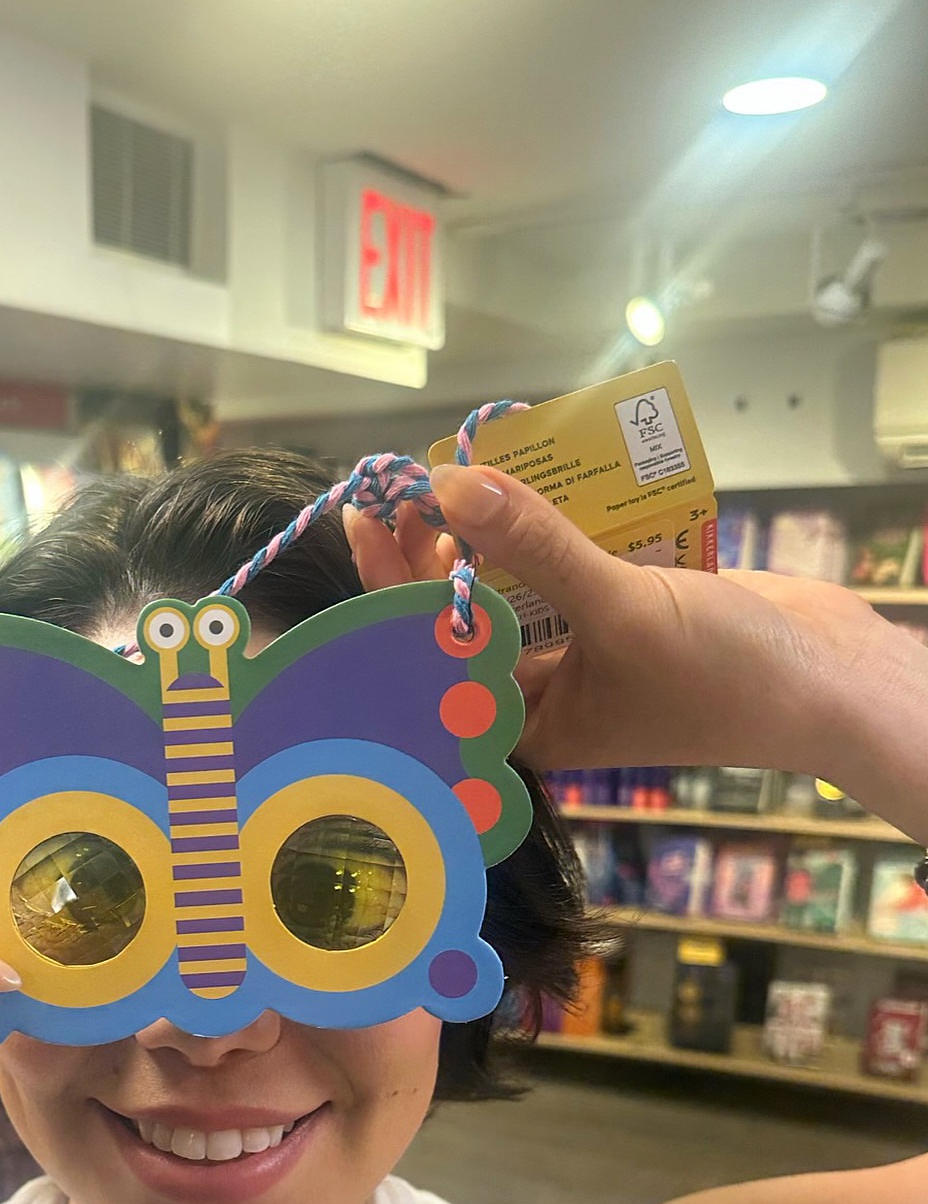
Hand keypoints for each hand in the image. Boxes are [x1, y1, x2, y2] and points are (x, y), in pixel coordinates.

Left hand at [344, 466, 891, 779]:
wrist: (833, 678)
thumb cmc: (724, 676)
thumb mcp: (620, 608)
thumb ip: (535, 547)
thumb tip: (455, 487)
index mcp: (526, 727)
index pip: (431, 661)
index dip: (393, 595)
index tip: (369, 526)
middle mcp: (542, 694)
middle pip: (461, 620)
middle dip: (432, 557)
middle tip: (401, 489)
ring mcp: (580, 652)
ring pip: (511, 589)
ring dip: (486, 536)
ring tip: (449, 477)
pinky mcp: (616, 611)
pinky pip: (561, 567)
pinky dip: (544, 530)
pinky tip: (517, 485)